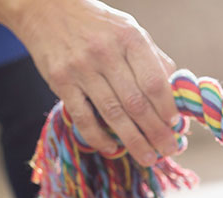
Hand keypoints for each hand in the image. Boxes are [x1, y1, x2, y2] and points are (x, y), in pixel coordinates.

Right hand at [0, 0, 179, 165]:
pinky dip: (98, 137)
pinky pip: (83, 116)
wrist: (45, 8)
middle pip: (136, 103)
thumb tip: (177, 93)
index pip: (154, 81)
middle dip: (156, 132)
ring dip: (134, 141)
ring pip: (113, 114)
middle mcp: (105, 53)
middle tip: (169, 149)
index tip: (176, 125)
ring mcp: (81, 68)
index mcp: (129, 38)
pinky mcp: (60, 81)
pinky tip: (112, 149)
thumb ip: (153, 59)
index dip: (167, 108)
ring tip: (148, 157)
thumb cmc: (97, 24)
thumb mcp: (130, 30)